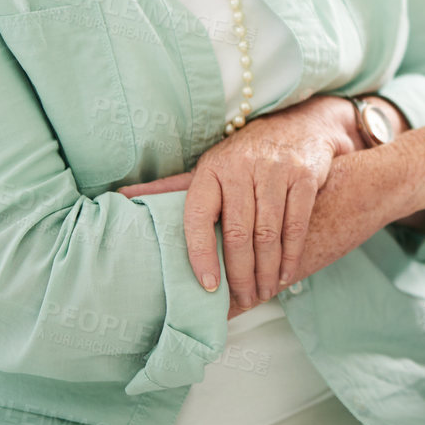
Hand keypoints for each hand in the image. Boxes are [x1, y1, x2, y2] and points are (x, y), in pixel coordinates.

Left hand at [118, 96, 359, 309]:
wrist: (299, 125)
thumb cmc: (245, 156)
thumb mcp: (209, 166)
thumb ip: (170, 188)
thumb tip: (120, 199)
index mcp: (212, 169)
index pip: (199, 217)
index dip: (201, 255)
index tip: (207, 287)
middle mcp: (242, 167)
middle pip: (238, 232)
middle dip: (240, 274)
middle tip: (243, 299)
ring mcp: (275, 170)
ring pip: (268, 233)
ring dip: (266, 270)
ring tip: (263, 293)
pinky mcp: (304, 176)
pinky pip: (296, 224)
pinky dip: (291, 255)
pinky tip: (285, 274)